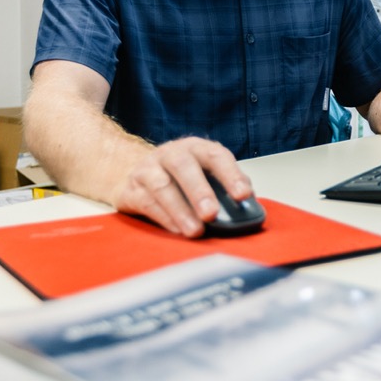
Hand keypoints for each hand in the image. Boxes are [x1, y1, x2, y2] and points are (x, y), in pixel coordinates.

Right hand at [112, 136, 253, 237]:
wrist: (135, 172)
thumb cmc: (180, 178)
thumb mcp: (205, 174)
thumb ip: (225, 187)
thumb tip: (249, 208)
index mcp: (195, 149)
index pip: (215, 156)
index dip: (230, 175)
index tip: (243, 195)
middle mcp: (170, 154)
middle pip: (183, 167)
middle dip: (199, 191)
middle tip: (212, 214)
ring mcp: (147, 170)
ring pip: (162, 187)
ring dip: (180, 210)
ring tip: (196, 231)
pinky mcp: (131, 190)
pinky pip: (147, 203)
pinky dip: (164, 219)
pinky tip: (178, 230)